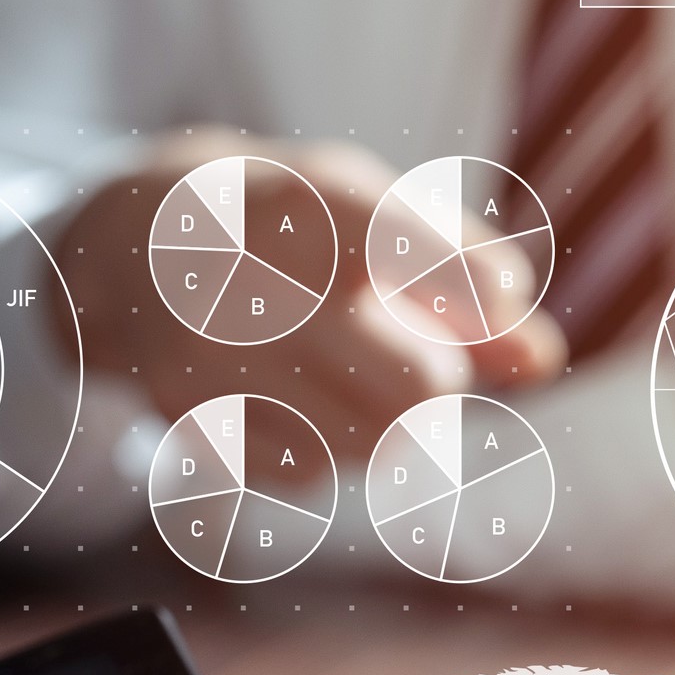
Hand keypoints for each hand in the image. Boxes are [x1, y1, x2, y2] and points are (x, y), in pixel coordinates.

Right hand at [48, 132, 565, 448]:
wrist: (132, 244)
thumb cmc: (286, 222)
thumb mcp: (371, 208)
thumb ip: (466, 270)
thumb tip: (541, 360)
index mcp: (299, 204)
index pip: (395, 243)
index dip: (463, 279)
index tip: (499, 295)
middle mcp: (246, 281)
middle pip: (419, 383)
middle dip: (438, 377)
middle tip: (418, 353)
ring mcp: (211, 357)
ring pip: (375, 443)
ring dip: (391, 422)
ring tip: (358, 373)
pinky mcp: (188, 416)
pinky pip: (311, 470)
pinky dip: (329, 444)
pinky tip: (303, 397)